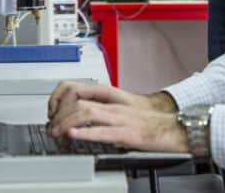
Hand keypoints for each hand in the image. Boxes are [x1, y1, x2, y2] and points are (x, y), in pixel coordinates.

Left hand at [49, 100, 188, 152]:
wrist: (174, 128)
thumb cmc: (149, 121)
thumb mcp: (121, 109)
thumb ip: (102, 111)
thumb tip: (80, 118)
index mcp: (111, 97)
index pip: (77, 88)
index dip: (59, 99)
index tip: (52, 112)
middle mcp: (114, 104)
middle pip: (77, 102)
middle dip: (59, 115)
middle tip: (51, 128)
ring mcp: (120, 117)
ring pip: (86, 112)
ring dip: (66, 123)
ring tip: (56, 133)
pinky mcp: (128, 133)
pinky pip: (102, 131)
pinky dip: (85, 132)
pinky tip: (74, 135)